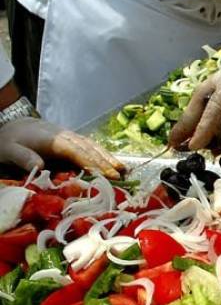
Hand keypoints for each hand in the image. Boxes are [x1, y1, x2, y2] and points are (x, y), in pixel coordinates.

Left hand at [0, 117, 124, 178]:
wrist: (14, 127)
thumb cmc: (11, 142)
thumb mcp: (9, 150)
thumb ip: (24, 158)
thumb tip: (41, 167)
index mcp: (53, 140)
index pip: (76, 152)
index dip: (91, 163)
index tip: (104, 174)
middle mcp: (67, 137)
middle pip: (89, 149)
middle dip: (105, 163)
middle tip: (120, 177)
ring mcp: (72, 138)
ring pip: (93, 147)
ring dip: (109, 158)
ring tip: (124, 170)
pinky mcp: (73, 141)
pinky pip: (92, 147)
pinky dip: (105, 155)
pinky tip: (114, 163)